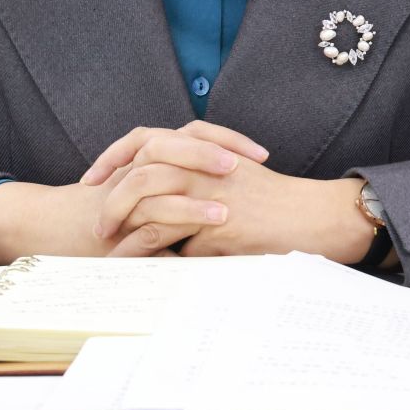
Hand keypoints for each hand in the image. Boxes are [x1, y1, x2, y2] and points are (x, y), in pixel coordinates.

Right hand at [0, 121, 266, 263]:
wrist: (53, 229)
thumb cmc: (107, 221)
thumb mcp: (153, 208)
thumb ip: (181, 201)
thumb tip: (226, 207)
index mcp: (150, 155)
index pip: (193, 133)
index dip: (228, 140)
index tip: (261, 155)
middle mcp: (137, 159)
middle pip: (181, 136)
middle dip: (219, 145)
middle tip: (254, 159)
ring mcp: (123, 180)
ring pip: (165, 164)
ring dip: (201, 173)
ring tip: (236, 188)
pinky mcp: (114, 207)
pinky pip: (151, 203)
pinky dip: (184, 210)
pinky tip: (214, 221)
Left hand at [88, 133, 377, 262]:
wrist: (316, 216)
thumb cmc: (275, 203)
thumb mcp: (233, 178)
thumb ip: (196, 181)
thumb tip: (155, 206)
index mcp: (205, 147)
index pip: (144, 140)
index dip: (113, 158)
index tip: (92, 180)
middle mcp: (205, 164)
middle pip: (141, 171)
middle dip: (112, 199)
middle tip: (99, 224)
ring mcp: (213, 194)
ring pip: (152, 205)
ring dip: (125, 230)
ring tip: (110, 249)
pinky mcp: (221, 226)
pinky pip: (174, 241)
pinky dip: (151, 255)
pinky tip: (138, 269)